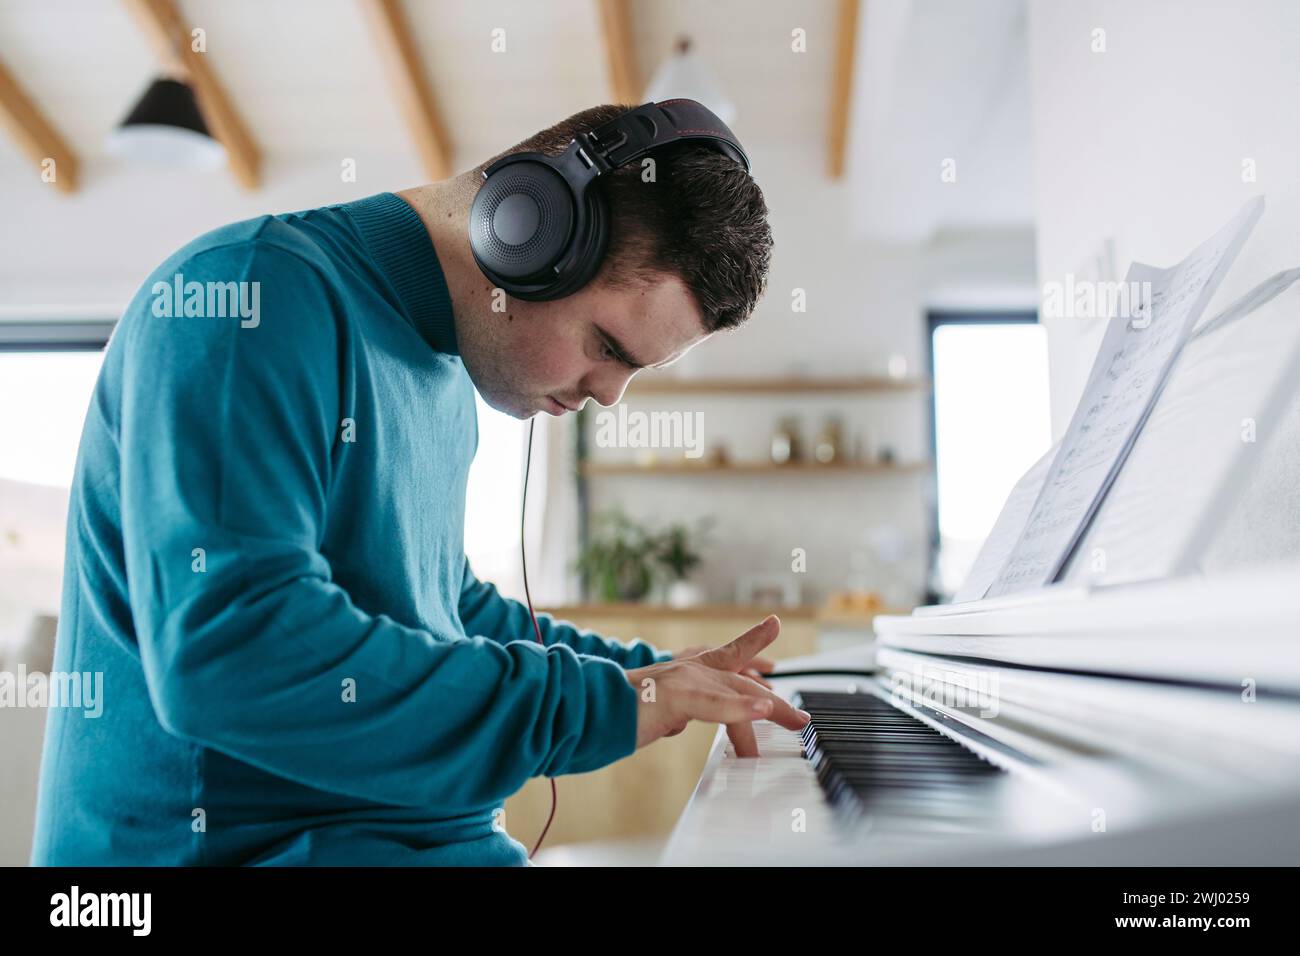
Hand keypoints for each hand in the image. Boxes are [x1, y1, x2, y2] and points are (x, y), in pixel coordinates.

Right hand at [624, 615, 807, 757]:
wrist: (584, 705)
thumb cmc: (611, 711)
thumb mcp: (651, 713)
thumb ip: (670, 713)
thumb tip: (677, 724)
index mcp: (682, 670)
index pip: (724, 653)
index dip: (752, 641)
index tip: (774, 623)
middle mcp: (686, 668)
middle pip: (741, 679)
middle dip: (773, 701)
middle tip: (799, 719)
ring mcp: (681, 679)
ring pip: (736, 690)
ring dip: (769, 708)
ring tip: (796, 721)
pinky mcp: (674, 695)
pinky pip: (714, 703)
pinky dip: (739, 707)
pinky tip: (760, 710)